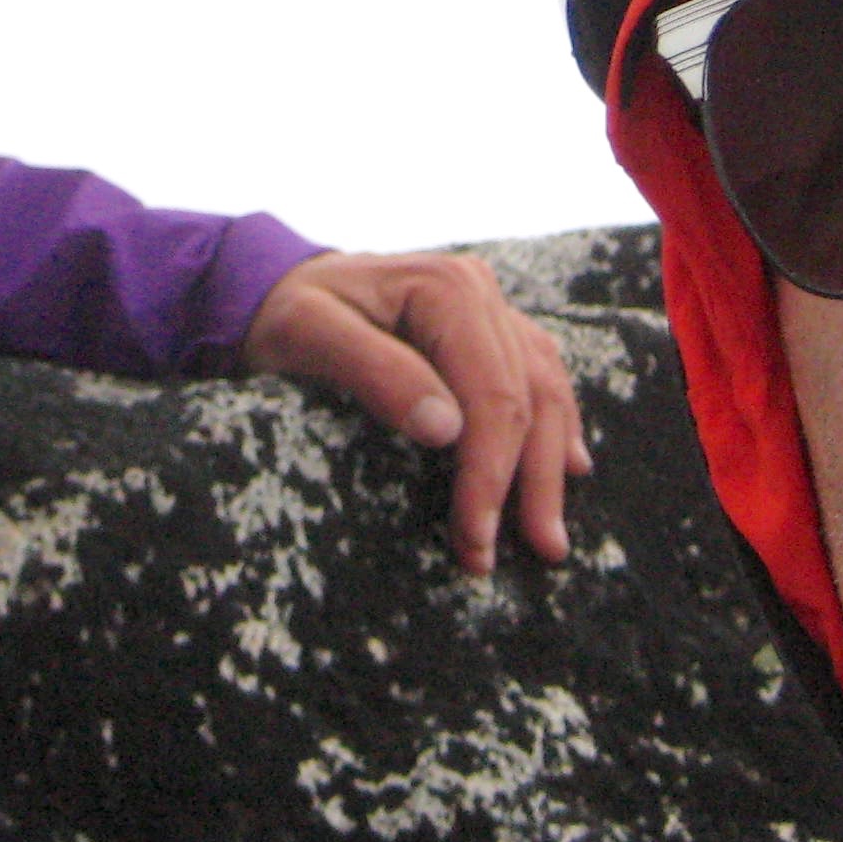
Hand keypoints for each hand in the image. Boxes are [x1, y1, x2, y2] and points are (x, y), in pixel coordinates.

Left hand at [240, 251, 588, 576]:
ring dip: (551, 466)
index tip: (477, 540)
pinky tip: (569, 466)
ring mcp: (489, 308)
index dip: (491, 474)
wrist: (272, 286)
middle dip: (528, 483)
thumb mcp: (309, 334)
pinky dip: (557, 425)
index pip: (491, 394)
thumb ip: (375, 372)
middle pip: (528, 398)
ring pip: (545, 391)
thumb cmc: (284, 314)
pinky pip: (539, 378)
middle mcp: (479, 291)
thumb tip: (446, 430)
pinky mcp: (487, 329)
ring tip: (548, 536)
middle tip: (529, 555)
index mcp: (447, 288)